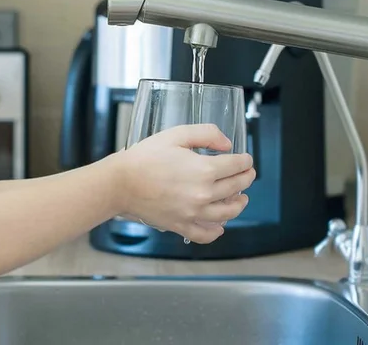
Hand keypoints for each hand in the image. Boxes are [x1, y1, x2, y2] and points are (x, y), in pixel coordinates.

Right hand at [110, 123, 254, 243]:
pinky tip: (219, 224)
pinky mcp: (181, 226)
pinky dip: (217, 231)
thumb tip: (227, 145)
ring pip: (228, 213)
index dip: (245, 160)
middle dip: (246, 178)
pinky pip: (206, 234)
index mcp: (204, 170)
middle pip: (237, 187)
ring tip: (240, 198)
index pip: (237, 166)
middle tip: (247, 174)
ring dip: (239, 204)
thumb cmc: (144, 158)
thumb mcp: (176, 134)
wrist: (120, 183)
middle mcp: (203, 194)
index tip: (245, 159)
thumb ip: (206, 134)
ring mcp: (193, 213)